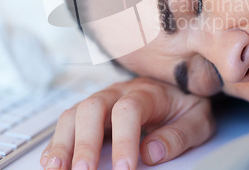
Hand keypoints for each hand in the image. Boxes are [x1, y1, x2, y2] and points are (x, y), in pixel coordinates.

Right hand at [40, 77, 214, 169]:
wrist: (175, 86)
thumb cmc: (184, 105)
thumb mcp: (197, 119)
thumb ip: (179, 135)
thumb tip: (152, 153)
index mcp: (147, 92)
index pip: (128, 110)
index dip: (124, 140)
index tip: (124, 169)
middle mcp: (118, 92)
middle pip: (92, 107)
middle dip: (85, 142)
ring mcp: (101, 100)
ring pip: (73, 113)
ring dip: (63, 142)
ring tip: (55, 169)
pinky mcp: (91, 112)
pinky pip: (68, 122)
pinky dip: (56, 142)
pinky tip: (51, 161)